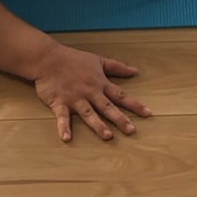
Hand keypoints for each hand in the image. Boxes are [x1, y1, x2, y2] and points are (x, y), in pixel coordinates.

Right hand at [32, 42, 151, 142]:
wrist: (48, 58)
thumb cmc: (73, 59)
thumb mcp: (98, 60)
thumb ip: (117, 67)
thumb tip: (135, 71)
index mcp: (100, 84)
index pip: (121, 96)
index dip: (135, 105)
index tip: (148, 114)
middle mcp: (90, 92)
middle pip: (107, 107)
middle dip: (120, 119)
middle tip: (132, 130)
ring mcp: (75, 98)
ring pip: (88, 113)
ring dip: (97, 125)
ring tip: (107, 136)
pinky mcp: (59, 102)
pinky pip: (62, 117)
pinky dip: (63, 127)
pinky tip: (66, 138)